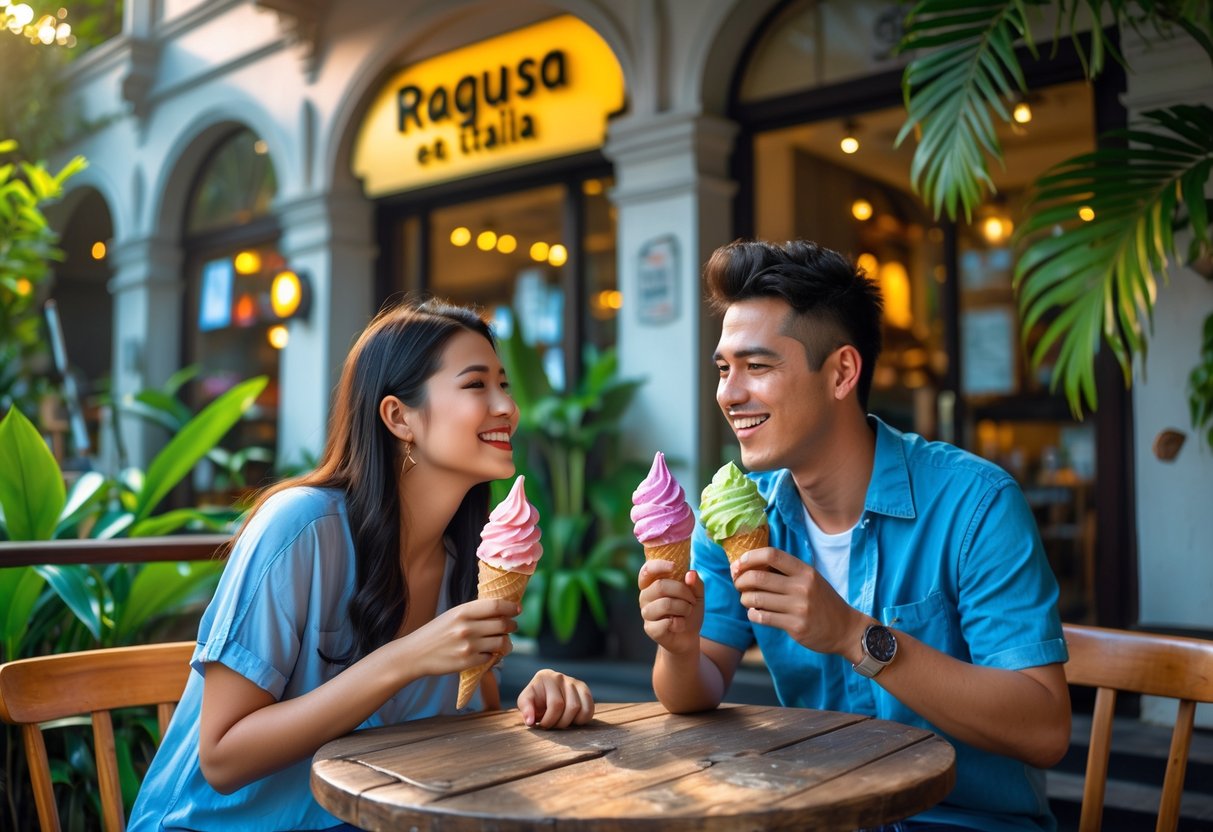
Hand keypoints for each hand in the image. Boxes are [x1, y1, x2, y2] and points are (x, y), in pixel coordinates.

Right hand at [401, 598, 517, 677]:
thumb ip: (474, 612)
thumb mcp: (452, 615)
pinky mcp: (467, 662)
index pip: (496, 606)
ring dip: (507, 643)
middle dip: (512, 626)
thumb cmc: (435, 633)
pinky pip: (491, 658)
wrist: (415, 654)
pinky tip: (488, 654)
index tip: (517, 609)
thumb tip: (501, 611)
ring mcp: (468, 646)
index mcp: (463, 611)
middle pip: (503, 624)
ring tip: (504, 643)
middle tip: (512, 626)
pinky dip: (493, 656)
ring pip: (501, 643)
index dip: (511, 607)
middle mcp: (467, 627)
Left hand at [517, 669, 594, 727]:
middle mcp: (562, 677)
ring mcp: (575, 682)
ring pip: (581, 709)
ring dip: (572, 722)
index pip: (556, 704)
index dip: (550, 720)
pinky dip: (582, 719)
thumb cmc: (534, 700)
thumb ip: (526, 710)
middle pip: (572, 707)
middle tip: (553, 725)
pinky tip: (571, 720)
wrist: (543, 694)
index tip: (543, 725)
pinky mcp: (584, 690)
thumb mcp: (525, 702)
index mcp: (546, 677)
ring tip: (561, 722)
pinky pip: (590, 709)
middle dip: (561, 723)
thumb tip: (530, 721)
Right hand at [637, 559, 703, 655]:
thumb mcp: (697, 594)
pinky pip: (666, 623)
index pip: (647, 570)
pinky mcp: (650, 629)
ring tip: (686, 613)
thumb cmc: (688, 610)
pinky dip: (680, 624)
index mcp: (652, 584)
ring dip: (683, 608)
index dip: (658, 565)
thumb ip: (695, 582)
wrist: (688, 636)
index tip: (673, 566)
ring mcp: (646, 613)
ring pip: (665, 604)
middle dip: (682, 592)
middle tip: (692, 600)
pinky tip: (679, 625)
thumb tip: (690, 574)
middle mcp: (645, 596)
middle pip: (660, 586)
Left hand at [731, 548, 865, 658]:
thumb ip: (786, 572)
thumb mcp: (811, 580)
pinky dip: (752, 614)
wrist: (846, 629)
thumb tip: (749, 565)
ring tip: (747, 599)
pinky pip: (762, 617)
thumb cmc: (822, 601)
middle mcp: (802, 587)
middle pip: (758, 577)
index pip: (772, 554)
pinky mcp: (796, 627)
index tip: (739, 564)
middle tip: (738, 584)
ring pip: (756, 599)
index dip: (750, 557)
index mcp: (805, 571)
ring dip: (744, 598)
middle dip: (740, 580)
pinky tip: (755, 613)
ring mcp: (799, 608)